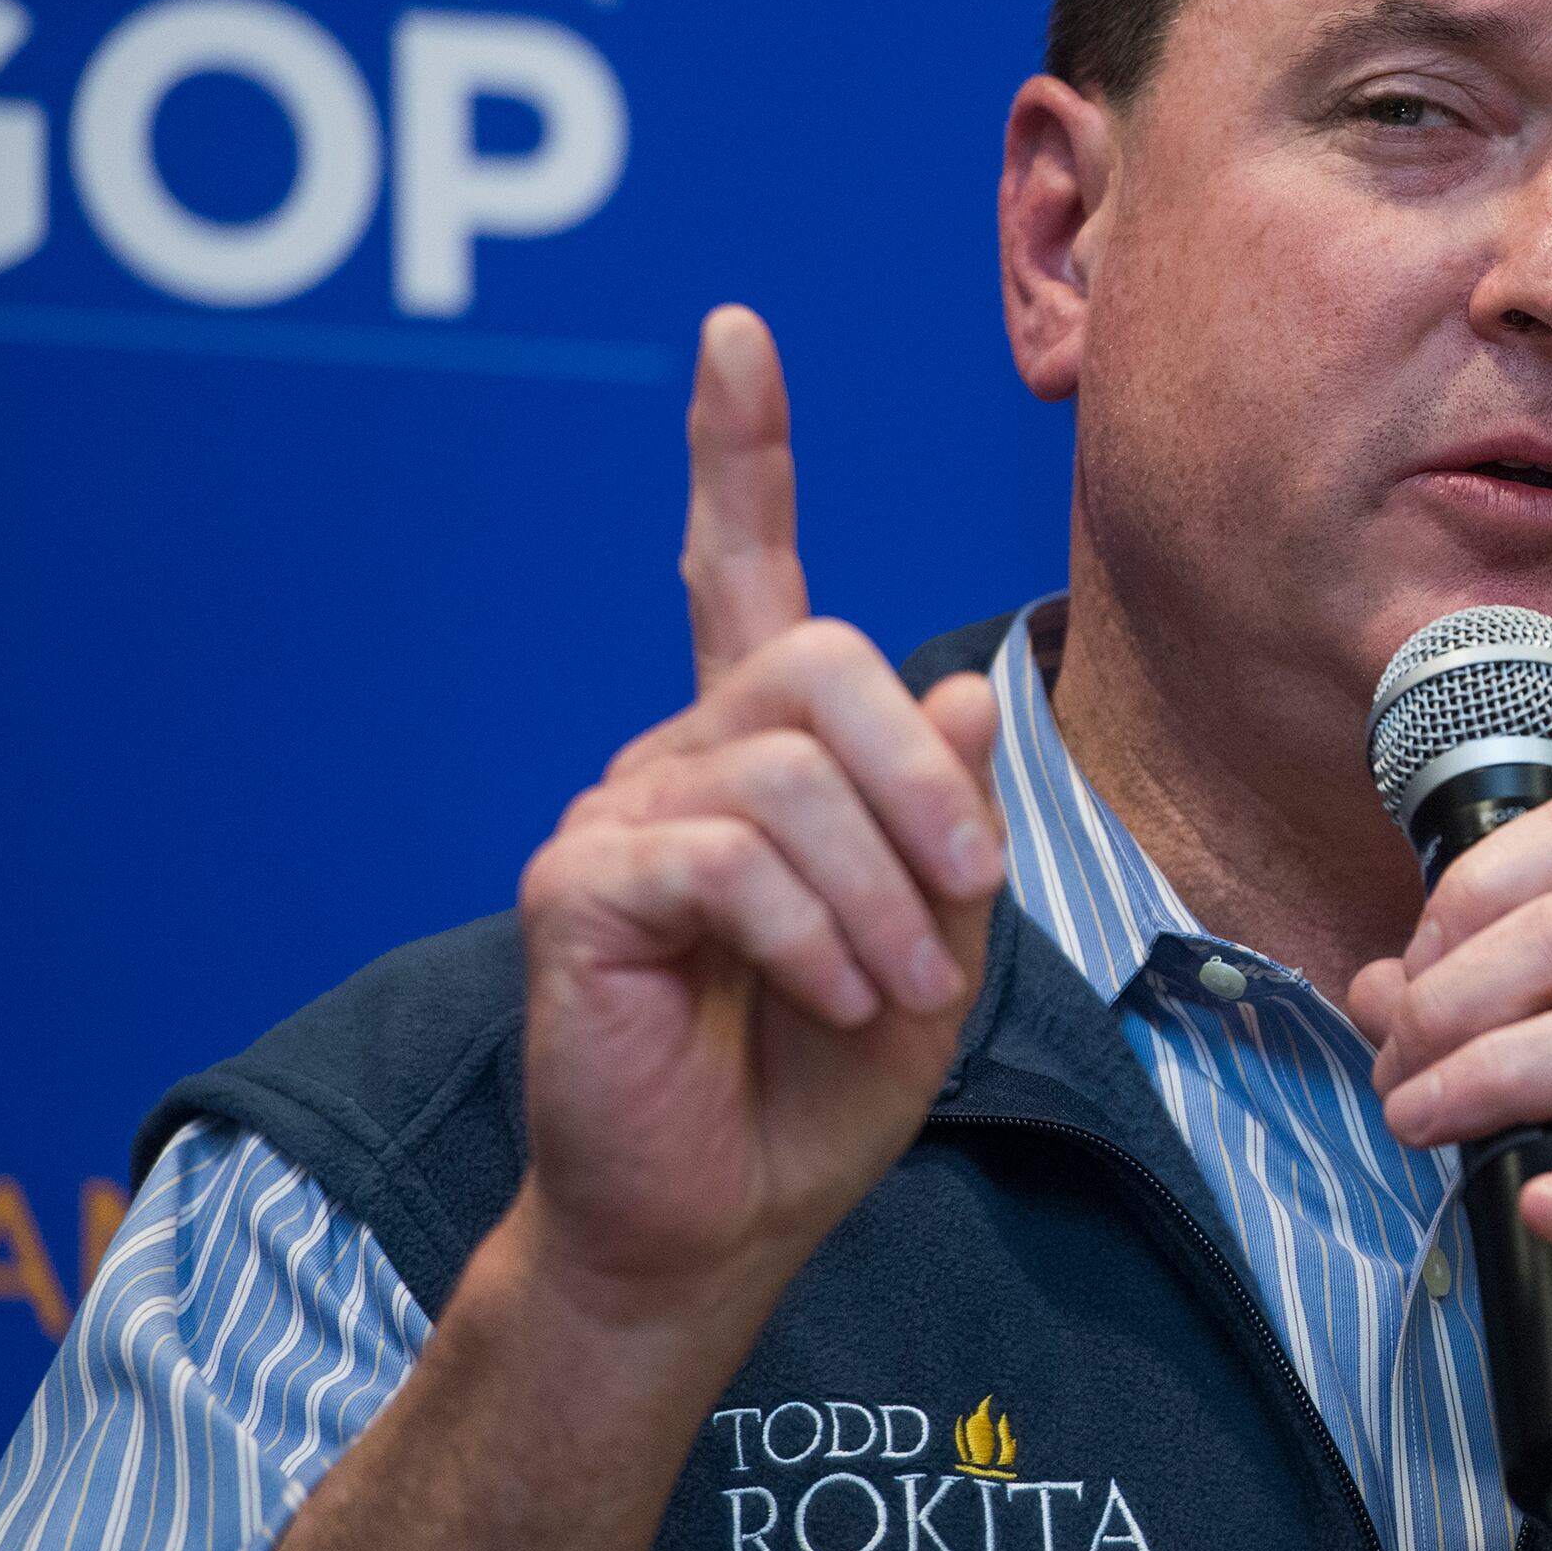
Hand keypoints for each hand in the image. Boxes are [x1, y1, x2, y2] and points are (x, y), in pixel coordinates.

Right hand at [510, 306, 1007, 1331]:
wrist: (726, 1215)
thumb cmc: (823, 1076)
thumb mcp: (938, 937)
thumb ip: (951, 815)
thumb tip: (968, 696)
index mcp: (760, 749)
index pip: (736, 570)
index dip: (738, 453)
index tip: (738, 335)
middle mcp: (678, 757)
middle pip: (818, 665)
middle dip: (922, 781)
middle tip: (969, 896)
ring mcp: (616, 816)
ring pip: (786, 777)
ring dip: (882, 892)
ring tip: (897, 987)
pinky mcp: (581, 890)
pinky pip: (724, 859)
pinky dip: (812, 932)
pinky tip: (831, 995)